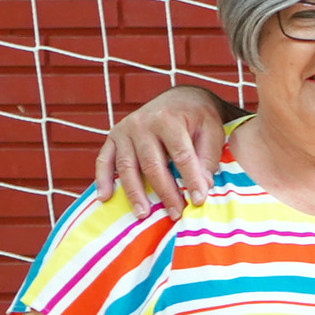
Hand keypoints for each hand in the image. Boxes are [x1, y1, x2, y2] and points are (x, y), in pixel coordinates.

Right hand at [90, 87, 231, 214]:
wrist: (179, 99)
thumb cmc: (199, 119)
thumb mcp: (212, 131)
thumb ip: (207, 157)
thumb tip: (203, 187)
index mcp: (169, 120)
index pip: (181, 155)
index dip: (190, 179)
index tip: (198, 201)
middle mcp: (142, 124)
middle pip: (152, 164)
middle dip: (165, 192)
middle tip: (175, 214)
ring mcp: (124, 130)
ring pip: (127, 166)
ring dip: (134, 193)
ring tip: (143, 215)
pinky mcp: (113, 137)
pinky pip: (104, 160)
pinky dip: (102, 179)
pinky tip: (104, 198)